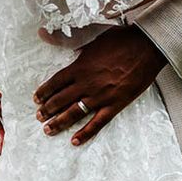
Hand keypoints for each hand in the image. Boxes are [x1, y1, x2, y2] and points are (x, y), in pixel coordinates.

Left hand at [34, 26, 165, 145]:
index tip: (36, 99)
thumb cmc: (120, 40)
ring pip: (74, 113)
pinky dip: (85, 133)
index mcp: (79, 67)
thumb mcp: (92, 40)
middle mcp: (86, 83)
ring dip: (59, 122)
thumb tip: (55, 42)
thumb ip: (74, 46)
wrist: (145, 48)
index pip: (56, 82)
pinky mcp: (115, 105)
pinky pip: (97, 123)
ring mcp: (100, 96)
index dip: (44, 91)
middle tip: (39, 116)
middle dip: (48, 109)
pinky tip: (75, 141)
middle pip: (61, 99)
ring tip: (48, 129)